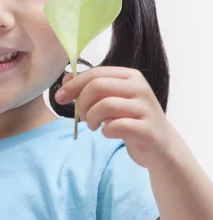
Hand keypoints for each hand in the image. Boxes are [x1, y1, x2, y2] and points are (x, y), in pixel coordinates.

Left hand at [55, 66, 178, 168]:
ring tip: (93, 125)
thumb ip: (91, 87)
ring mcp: (145, 108)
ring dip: (92, 118)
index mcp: (131, 76)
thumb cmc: (132, 120)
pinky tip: (108, 133)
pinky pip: (116, 126)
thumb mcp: (112, 100)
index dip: (73, 85)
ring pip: (105, 105)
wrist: (160, 146)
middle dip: (82, 102)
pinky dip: (105, 131)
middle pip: (98, 86)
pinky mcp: (146, 129)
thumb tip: (66, 77)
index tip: (60, 98)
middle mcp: (140, 88)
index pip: (95, 73)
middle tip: (83, 116)